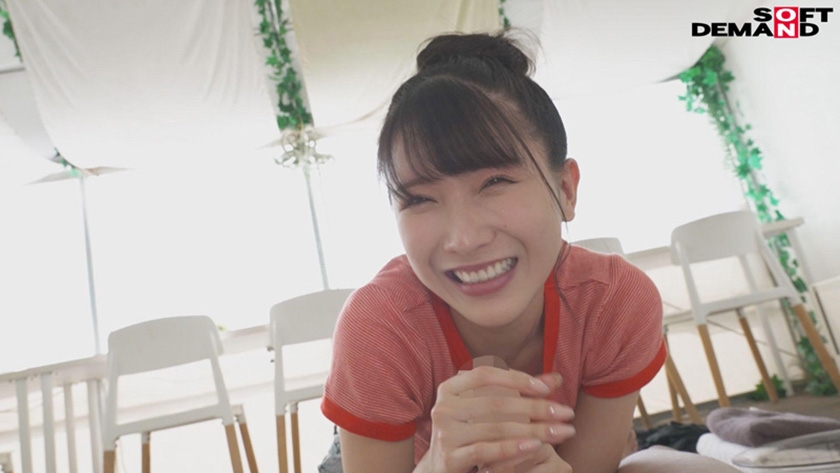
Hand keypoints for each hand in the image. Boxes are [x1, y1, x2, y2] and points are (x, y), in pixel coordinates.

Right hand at [424, 367, 574, 472]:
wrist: (441, 470)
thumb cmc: (472, 435)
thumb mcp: (490, 412)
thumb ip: (520, 394)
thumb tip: (556, 379)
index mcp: (450, 389)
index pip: (485, 375)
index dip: (516, 378)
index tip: (547, 389)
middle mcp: (443, 408)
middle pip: (495, 403)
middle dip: (536, 408)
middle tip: (567, 413)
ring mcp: (444, 434)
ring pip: (495, 427)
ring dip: (534, 429)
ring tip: (561, 432)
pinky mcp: (450, 458)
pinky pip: (486, 450)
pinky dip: (513, 447)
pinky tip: (537, 445)